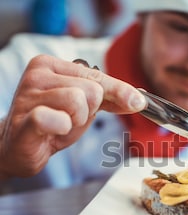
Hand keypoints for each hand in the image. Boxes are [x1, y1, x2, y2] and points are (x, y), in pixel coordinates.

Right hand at [0, 54, 145, 178]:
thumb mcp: (85, 106)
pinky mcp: (26, 118)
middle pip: (92, 89)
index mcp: (52, 65)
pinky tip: (54, 130)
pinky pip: (58, 118)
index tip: (139, 102)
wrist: (19, 146)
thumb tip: (138, 99)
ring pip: (79, 101)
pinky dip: (63, 127)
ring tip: (61, 125)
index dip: (120, 91)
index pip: (98, 75)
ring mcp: (29, 95)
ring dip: (77, 120)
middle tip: (70, 119)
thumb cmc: (52, 123)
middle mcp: (39, 74)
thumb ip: (109, 98)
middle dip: (90, 110)